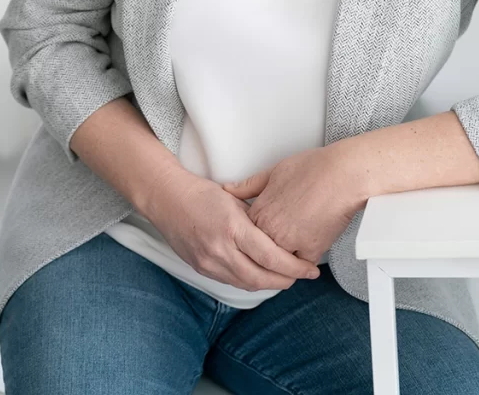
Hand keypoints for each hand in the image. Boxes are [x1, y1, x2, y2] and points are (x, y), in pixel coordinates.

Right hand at [144, 171, 321, 291]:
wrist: (168, 200)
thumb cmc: (203, 194)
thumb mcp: (236, 200)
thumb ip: (256, 221)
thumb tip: (280, 235)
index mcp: (232, 228)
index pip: (270, 257)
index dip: (294, 267)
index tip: (310, 268)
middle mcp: (220, 250)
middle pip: (261, 277)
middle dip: (286, 280)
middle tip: (304, 275)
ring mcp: (209, 263)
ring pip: (247, 283)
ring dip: (269, 283)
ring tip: (287, 277)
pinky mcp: (202, 269)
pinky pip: (232, 281)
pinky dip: (250, 280)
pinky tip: (262, 275)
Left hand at [222, 144, 363, 263]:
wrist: (343, 175)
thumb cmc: (314, 168)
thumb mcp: (276, 170)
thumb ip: (250, 185)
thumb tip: (229, 190)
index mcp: (260, 212)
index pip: (245, 233)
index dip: (252, 232)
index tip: (259, 230)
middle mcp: (271, 231)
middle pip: (259, 251)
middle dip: (265, 250)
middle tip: (276, 243)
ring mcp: (290, 244)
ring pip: (278, 263)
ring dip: (281, 261)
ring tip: (289, 254)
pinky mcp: (310, 252)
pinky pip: (300, 266)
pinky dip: (302, 264)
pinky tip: (305, 257)